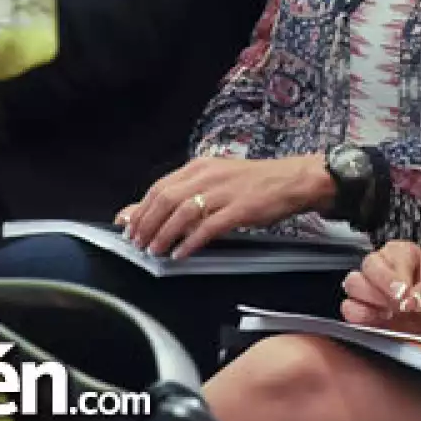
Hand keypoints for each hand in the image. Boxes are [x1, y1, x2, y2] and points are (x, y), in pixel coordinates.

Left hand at [116, 155, 329, 259]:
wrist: (291, 180)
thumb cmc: (252, 182)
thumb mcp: (213, 180)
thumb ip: (180, 194)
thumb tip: (141, 211)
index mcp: (199, 167)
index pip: (159, 187)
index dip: (140, 210)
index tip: (129, 228)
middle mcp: (209, 176)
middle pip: (166, 199)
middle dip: (147, 225)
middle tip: (139, 244)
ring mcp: (225, 192)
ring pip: (183, 213)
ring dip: (164, 234)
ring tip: (155, 251)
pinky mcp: (241, 209)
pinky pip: (209, 227)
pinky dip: (191, 242)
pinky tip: (181, 253)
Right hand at [341, 240, 420, 333]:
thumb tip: (410, 301)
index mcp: (402, 252)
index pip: (389, 257)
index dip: (394, 278)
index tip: (405, 295)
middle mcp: (381, 264)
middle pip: (367, 267)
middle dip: (381, 289)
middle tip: (398, 305)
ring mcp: (368, 284)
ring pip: (353, 285)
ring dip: (370, 302)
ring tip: (390, 313)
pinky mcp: (361, 306)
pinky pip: (349, 308)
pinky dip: (361, 317)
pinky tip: (380, 321)